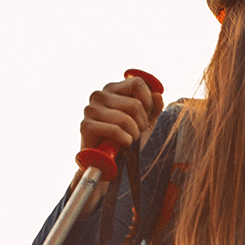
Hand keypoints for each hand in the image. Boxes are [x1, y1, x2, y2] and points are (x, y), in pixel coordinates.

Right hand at [75, 73, 163, 209]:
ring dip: (134, 134)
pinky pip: (116, 130)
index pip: (138, 82)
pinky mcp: (86, 125)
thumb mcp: (145, 122)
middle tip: (136, 133)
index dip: (149, 102)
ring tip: (129, 139)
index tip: (146, 116)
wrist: (110, 161)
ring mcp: (90, 109)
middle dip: (142, 123)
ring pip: (126, 118)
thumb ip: (153, 107)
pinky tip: (122, 144)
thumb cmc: (127, 139)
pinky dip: (125, 140)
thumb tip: (158, 94)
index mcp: (113, 89)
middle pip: (136, 104)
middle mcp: (99, 95)